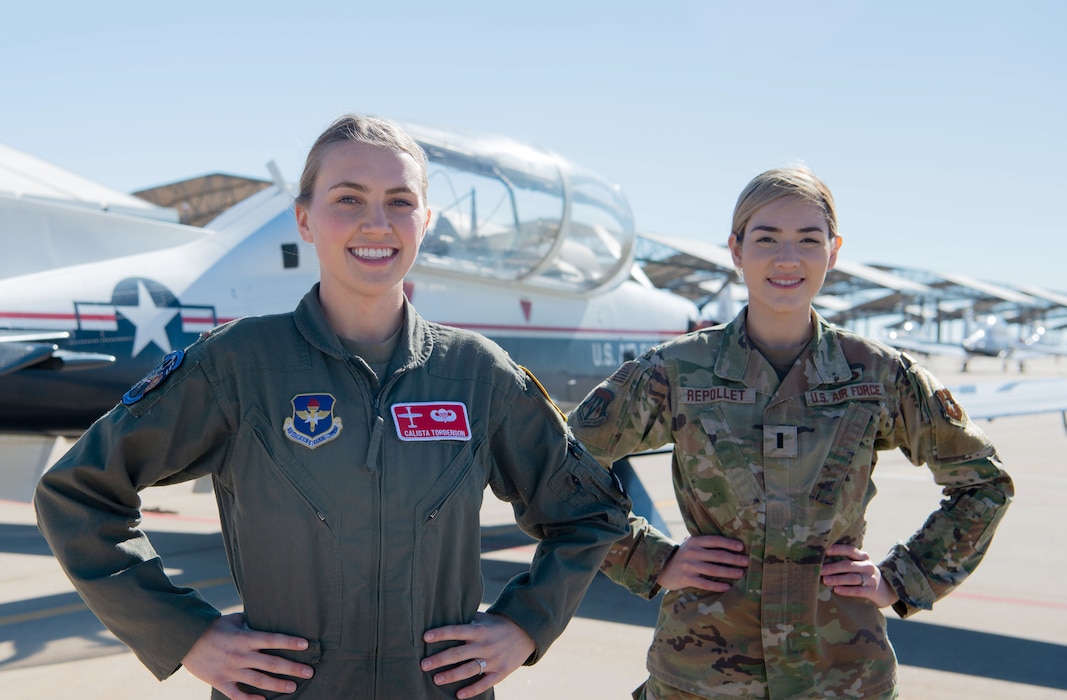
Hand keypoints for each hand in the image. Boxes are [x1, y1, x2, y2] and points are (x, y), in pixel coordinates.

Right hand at [181, 612, 313, 699]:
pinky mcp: (220, 682)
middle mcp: (240, 655)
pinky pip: (238, 695)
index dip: (290, 642)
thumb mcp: (233, 619)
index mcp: (244, 638)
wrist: (184, 640)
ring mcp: (230, 670)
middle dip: (292, 668)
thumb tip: (267, 616)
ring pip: (259, 681)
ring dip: (277, 685)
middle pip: (271, 663)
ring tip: (293, 687)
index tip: (306, 645)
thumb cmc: (213, 627)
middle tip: (309, 672)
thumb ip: (251, 621)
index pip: (272, 639)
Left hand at [421, 611, 535, 698]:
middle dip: (440, 659)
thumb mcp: (484, 619)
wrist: (527, 632)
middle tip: (423, 665)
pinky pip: (485, 683)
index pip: (457, 631)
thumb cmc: (498, 625)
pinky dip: (472, 690)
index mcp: (479, 630)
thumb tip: (444, 616)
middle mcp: (485, 645)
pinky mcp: (501, 671)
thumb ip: (467, 621)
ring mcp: (493, 659)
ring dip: (452, 675)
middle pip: (459, 653)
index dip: (441, 634)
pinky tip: (459, 695)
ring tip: (436, 679)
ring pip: (469, 669)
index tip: (425, 637)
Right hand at [655, 535, 747, 591]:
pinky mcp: (686, 579)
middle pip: (717, 555)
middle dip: (734, 558)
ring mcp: (689, 566)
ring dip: (729, 572)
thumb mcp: (689, 545)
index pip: (715, 541)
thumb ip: (703, 541)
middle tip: (746, 561)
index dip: (729, 543)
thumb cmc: (681, 556)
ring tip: (740, 573)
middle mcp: (692, 552)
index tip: (741, 547)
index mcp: (694, 542)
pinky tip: (727, 587)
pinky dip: (717, 585)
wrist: (661, 569)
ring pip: (713, 570)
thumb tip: (725, 538)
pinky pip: (705, 583)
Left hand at [820, 543, 898, 607]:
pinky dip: (846, 590)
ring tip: (825, 580)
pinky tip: (836, 590)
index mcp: (863, 557)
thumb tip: (822, 561)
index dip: (838, 549)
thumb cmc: (866, 576)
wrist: (888, 591)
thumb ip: (847, 562)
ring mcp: (871, 578)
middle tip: (819, 570)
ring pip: (852, 578)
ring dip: (837, 579)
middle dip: (832, 567)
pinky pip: (858, 590)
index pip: (849, 550)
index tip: (825, 550)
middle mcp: (868, 566)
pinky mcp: (873, 591)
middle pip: (848, 565)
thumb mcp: (861, 566)